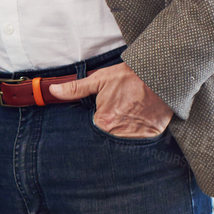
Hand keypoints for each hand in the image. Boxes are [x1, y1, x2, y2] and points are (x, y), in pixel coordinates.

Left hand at [47, 63, 171, 138]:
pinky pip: (141, 139)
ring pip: (123, 140)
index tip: (99, 114)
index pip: (91, 130)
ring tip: (127, 115)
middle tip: (115, 113)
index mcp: (104, 122)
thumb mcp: (99, 79)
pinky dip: (138, 132)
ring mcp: (138, 136)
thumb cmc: (128, 77)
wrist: (160, 74)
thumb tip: (53, 91)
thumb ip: (75, 89)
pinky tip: (138, 119)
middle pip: (107, 137)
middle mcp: (120, 134)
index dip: (93, 121)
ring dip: (122, 131)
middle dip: (107, 129)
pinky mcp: (153, 134)